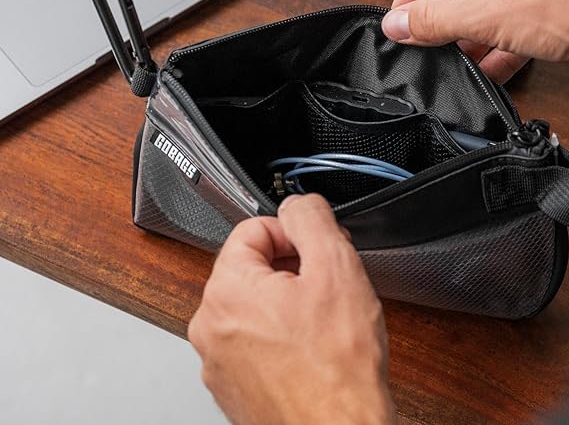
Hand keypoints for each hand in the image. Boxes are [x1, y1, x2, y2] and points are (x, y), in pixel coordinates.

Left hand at [188, 194, 394, 424]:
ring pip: (255, 304)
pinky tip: (312, 348)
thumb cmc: (337, 370)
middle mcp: (211, 326)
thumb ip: (311, 218)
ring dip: (288, 301)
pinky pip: (254, 340)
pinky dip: (281, 334)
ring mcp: (219, 360)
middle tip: (327, 282)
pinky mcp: (233, 386)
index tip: (315, 248)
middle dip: (292, 265)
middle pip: (252, 266)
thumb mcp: (336, 267)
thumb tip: (297, 203)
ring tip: (323, 320)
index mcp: (227, 291)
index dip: (292, 232)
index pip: (251, 228)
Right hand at [382, 0, 568, 82]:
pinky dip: (498, 35)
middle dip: (444, 15)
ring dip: (470, 31)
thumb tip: (398, 23)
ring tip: (452, 56)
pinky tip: (487, 64)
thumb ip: (432, 20)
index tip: (399, 19)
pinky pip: (513, 8)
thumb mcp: (482, 15)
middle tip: (422, 39)